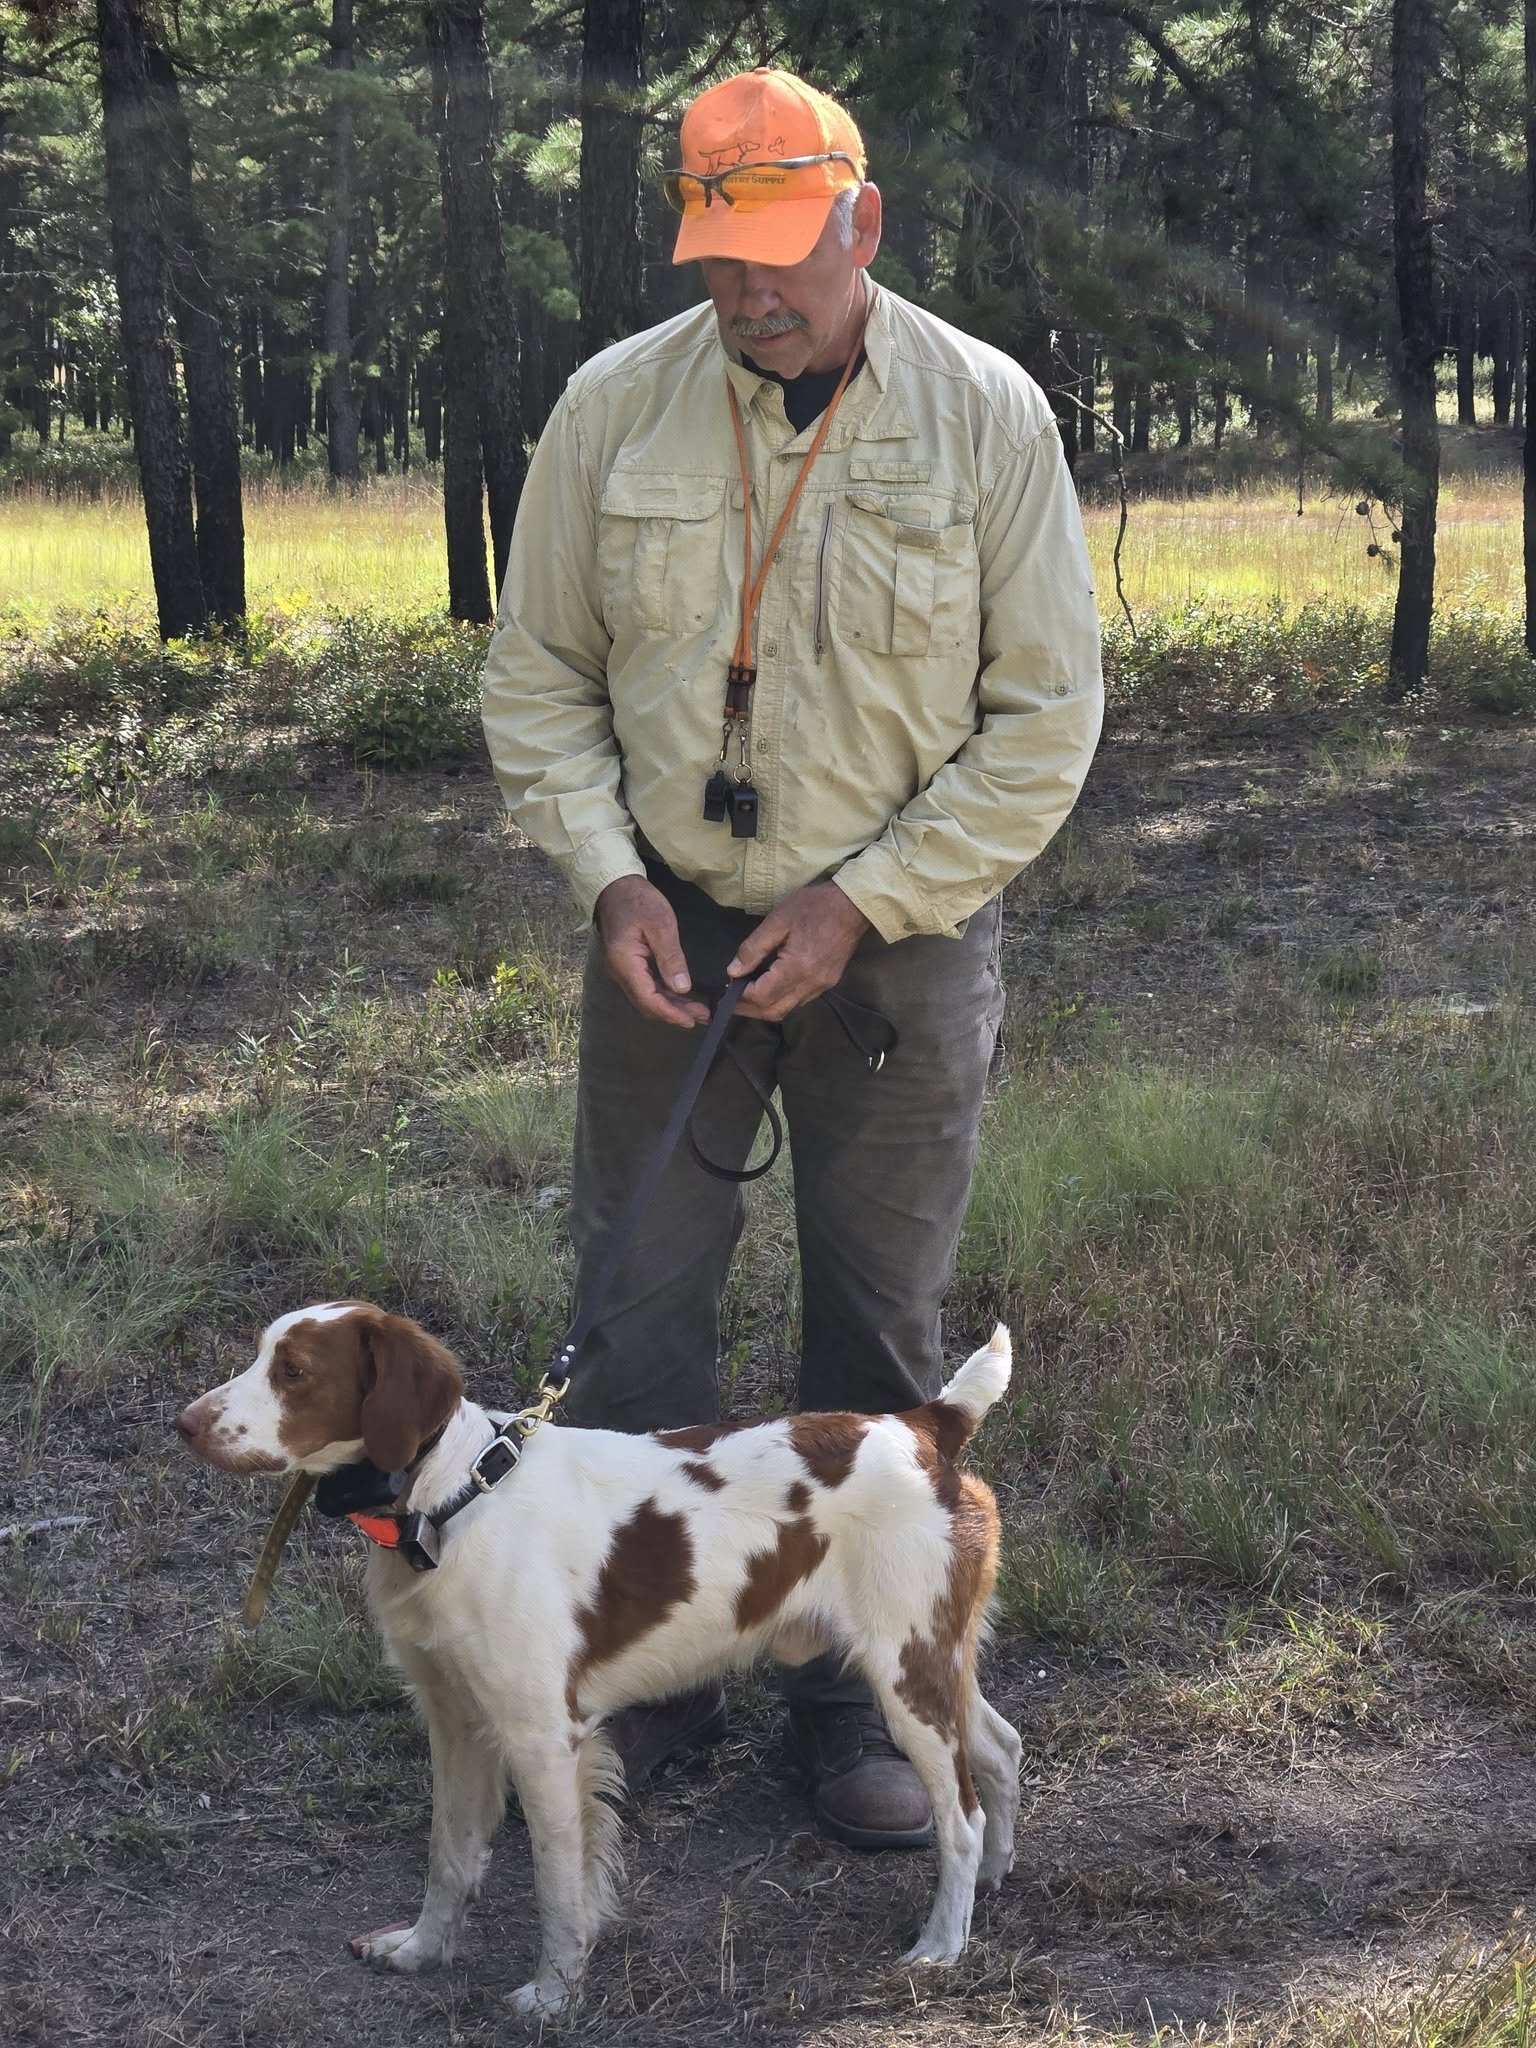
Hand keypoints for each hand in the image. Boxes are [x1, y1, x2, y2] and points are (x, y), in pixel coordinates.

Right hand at [594, 876, 711, 1027]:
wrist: (615, 887)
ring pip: (646, 998)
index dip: (670, 1013)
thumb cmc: (638, 901)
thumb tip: (682, 987)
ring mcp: (622, 970)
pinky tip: (682, 995)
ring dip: (671, 1006)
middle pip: (647, 1004)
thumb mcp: (661, 924)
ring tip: (697, 1010)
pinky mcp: (628, 966)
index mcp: (625, 963)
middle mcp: (620, 972)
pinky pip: (646, 987)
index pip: (648, 999)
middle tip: (703, 1015)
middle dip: (674, 1013)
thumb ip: (671, 957)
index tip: (692, 1020)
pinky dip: (664, 995)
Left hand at [727, 882, 869, 1022]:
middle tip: (730, 1001)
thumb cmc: (815, 907)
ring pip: (786, 1010)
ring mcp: (821, 987)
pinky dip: (781, 1000)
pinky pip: (799, 1001)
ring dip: (764, 1007)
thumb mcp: (778, 920)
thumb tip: (733, 971)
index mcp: (796, 968)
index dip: (739, 997)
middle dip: (749, 1010)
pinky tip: (771, 987)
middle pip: (773, 1011)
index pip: (761, 996)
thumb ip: (753, 948)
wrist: (854, 905)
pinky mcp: (828, 983)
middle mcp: (810, 984)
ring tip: (747, 996)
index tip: (725, 990)